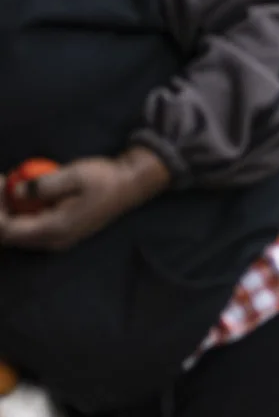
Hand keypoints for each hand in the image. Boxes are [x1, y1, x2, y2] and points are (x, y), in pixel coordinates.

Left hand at [0, 148, 170, 250]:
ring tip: (8, 183)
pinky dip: (16, 213)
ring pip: (15, 234)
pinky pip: (26, 229)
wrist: (129, 186)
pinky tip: (21, 193)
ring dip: (6, 212)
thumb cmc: (104, 179)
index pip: (7, 229)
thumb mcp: (75, 175)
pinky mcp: (57, 233)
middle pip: (7, 236)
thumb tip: (16, 191)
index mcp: (55, 229)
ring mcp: (54, 240)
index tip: (1, 180)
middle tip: (2, 181)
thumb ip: (44, 185)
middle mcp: (51, 241)